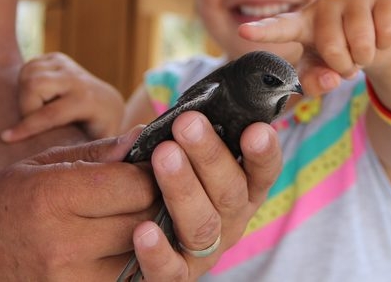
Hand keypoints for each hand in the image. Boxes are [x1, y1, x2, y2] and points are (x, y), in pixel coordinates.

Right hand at [0, 128, 186, 280]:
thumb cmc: (10, 201)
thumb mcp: (46, 164)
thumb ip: (101, 152)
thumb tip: (146, 135)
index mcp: (55, 197)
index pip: (134, 185)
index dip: (153, 173)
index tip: (156, 166)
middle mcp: (64, 243)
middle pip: (144, 220)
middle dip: (159, 202)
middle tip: (161, 189)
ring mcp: (71, 280)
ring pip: (143, 254)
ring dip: (154, 234)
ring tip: (146, 215)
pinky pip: (127, 279)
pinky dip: (138, 261)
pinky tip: (132, 243)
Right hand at [2, 52, 123, 141]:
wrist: (108, 103)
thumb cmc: (100, 131)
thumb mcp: (98, 144)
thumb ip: (85, 153)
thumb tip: (70, 168)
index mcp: (89, 101)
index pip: (51, 114)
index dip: (26, 128)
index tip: (6, 138)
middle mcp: (78, 79)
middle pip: (34, 85)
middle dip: (26, 107)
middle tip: (34, 121)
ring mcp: (68, 65)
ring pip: (28, 72)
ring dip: (25, 95)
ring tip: (38, 109)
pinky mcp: (57, 58)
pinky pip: (28, 66)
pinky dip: (26, 82)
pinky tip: (39, 96)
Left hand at [133, 111, 282, 279]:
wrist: (127, 239)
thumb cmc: (158, 185)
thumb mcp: (168, 155)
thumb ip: (165, 139)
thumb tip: (151, 127)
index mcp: (241, 189)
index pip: (263, 171)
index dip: (263, 153)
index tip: (256, 130)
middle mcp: (230, 221)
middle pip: (230, 192)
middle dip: (210, 155)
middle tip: (188, 124)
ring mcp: (205, 252)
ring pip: (203, 226)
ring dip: (184, 189)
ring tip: (164, 155)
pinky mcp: (175, 277)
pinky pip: (169, 270)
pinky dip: (158, 252)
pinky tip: (143, 231)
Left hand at [238, 0, 390, 94]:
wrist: (382, 40)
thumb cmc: (344, 55)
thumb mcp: (323, 71)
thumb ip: (315, 82)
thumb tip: (330, 79)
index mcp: (302, 23)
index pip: (280, 27)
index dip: (263, 30)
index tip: (244, 31)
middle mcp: (324, 4)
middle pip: (332, 48)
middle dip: (345, 65)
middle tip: (348, 60)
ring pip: (362, 42)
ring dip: (366, 57)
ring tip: (364, 49)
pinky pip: (386, 33)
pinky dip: (386, 46)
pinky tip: (382, 35)